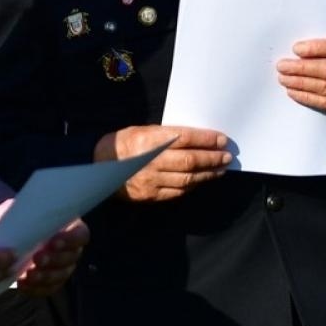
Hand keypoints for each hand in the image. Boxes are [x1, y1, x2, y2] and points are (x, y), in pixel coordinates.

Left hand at [15, 219, 88, 295]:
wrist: (2, 243)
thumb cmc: (14, 222)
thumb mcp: (16, 212)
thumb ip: (22, 212)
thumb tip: (22, 215)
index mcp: (68, 227)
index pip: (80, 234)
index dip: (70, 240)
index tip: (53, 242)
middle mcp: (69, 248)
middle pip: (72, 257)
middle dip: (54, 260)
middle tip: (37, 259)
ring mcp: (61, 268)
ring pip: (62, 275)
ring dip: (46, 276)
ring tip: (28, 274)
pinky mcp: (49, 282)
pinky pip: (48, 289)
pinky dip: (36, 288)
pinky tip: (22, 284)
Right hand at [95, 125, 230, 201]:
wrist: (99, 167)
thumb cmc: (124, 144)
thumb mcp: (142, 131)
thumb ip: (166, 135)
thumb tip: (196, 138)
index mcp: (149, 140)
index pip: (185, 138)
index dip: (206, 139)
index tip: (222, 139)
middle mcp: (151, 160)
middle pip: (190, 160)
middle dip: (212, 158)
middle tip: (227, 156)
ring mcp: (151, 180)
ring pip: (187, 178)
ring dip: (207, 174)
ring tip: (220, 169)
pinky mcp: (150, 195)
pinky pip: (177, 191)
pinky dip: (193, 186)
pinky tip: (202, 180)